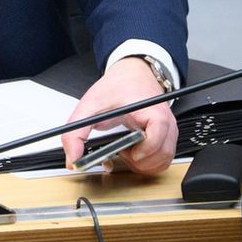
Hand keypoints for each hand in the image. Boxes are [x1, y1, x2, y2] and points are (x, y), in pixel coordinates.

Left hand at [61, 57, 176, 173]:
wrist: (130, 76)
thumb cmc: (117, 87)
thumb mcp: (90, 105)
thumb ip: (76, 132)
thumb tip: (73, 157)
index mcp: (151, 111)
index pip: (158, 136)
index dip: (142, 149)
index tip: (124, 151)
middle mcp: (165, 123)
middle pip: (161, 154)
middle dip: (137, 160)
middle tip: (120, 151)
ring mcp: (169, 132)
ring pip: (163, 161)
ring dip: (142, 164)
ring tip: (126, 151)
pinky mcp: (167, 138)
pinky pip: (163, 160)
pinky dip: (148, 164)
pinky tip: (133, 153)